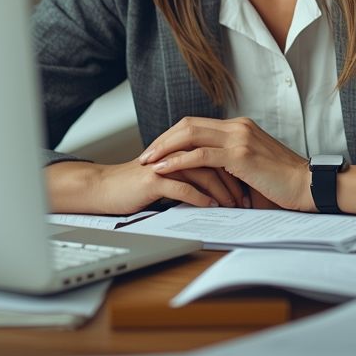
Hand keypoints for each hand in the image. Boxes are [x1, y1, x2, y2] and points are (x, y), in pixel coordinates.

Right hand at [45, 158, 248, 214]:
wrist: (104, 189)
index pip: (218, 151)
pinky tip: (212, 207)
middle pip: (215, 159)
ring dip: (222, 190)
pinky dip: (200, 197)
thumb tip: (217, 185)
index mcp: (182, 148)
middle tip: (250, 198)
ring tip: (235, 206)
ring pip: (203, 172)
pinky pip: (183, 187)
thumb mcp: (169, 176)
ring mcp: (166, 163)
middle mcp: (176, 151)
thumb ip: (190, 174)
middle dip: (235, 179)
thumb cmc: (136, 186)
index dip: (236, 167)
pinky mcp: (154, 179)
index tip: (250, 185)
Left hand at [140, 117, 314, 212]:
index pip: (197, 124)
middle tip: (145, 155)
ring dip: (165, 149)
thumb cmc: (282, 183)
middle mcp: (238, 127)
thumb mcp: (252, 167)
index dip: (173, 136)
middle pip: (188, 125)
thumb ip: (230, 164)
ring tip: (148, 162)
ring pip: (190, 135)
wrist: (307, 186)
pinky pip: (201, 154)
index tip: (157, 150)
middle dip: (163, 140)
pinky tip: (164, 169)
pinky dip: (178, 161)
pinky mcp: (240, 155)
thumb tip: (205, 175)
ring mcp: (239, 138)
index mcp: (240, 127)